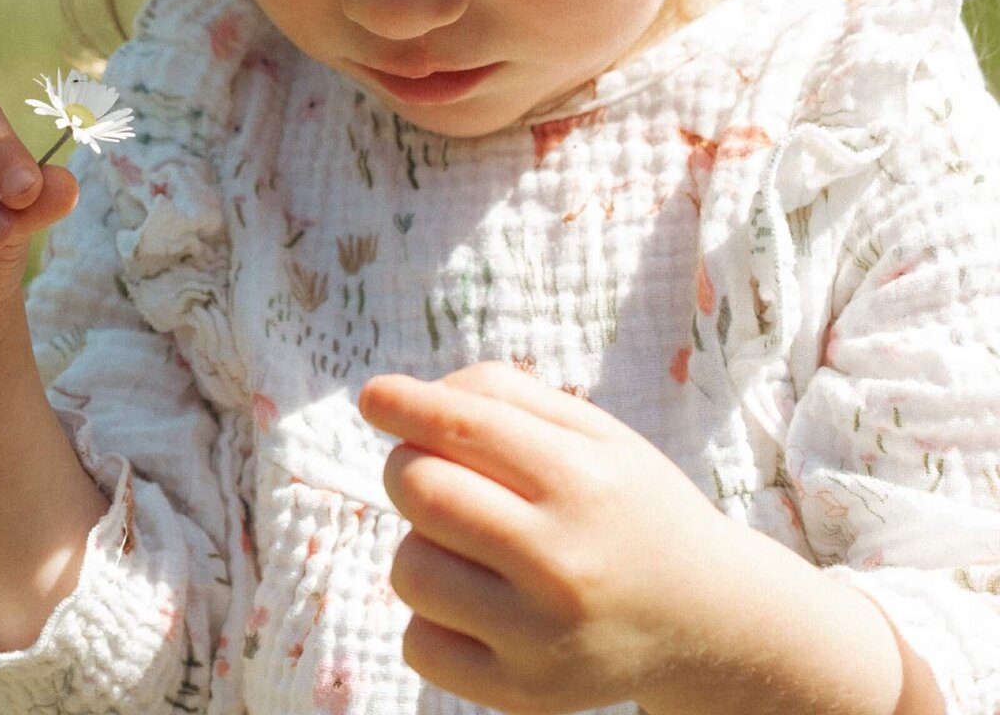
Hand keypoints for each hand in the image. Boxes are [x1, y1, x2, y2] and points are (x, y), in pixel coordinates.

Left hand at [359, 360, 742, 714]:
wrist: (706, 615)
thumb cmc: (627, 503)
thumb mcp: (595, 431)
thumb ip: (506, 396)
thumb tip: (412, 400)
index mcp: (583, 480)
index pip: (463, 426)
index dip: (404, 404)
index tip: (373, 395)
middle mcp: (562, 561)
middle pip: (421, 490)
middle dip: (408, 466)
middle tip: (433, 469)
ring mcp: (541, 638)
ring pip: (409, 568)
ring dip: (420, 542)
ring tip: (469, 541)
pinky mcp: (522, 695)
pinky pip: (418, 643)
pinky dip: (431, 614)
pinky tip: (478, 599)